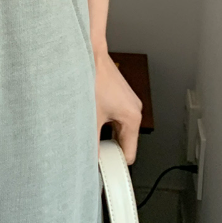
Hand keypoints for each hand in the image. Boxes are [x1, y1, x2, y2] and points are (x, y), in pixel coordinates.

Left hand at [94, 48, 142, 164]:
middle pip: (123, 142)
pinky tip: (89, 116)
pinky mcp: (118, 96)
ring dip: (103, 132)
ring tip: (88, 128)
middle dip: (107, 147)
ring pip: (116, 129)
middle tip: (91, 149)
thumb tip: (89, 157)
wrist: (89, 53)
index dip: (115, 164)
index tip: (103, 169)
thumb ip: (91, 140)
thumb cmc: (93, 76)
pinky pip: (113, 116)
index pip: (129, 154)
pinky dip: (102, 121)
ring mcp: (126, 102)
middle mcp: (133, 110)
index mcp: (133, 117)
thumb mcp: (90, 115)